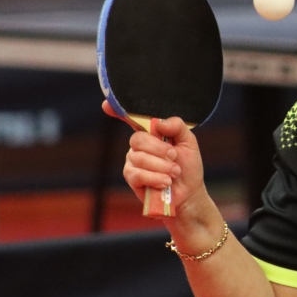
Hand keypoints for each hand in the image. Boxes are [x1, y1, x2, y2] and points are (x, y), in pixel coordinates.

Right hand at [104, 101, 206, 215]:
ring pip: (139, 157)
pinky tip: (166, 182)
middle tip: (174, 156)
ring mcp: (133, 161)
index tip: (107, 104)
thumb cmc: (187, 165)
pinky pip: (137, 174)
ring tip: (174, 172)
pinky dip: (155, 178)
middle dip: (159, 149)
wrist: (189, 192)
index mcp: (152, 132)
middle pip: (137, 139)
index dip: (117, 110)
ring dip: (162, 166)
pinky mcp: (132, 178)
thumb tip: (159, 122)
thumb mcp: (188, 142)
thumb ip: (177, 127)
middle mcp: (139, 144)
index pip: (132, 118)